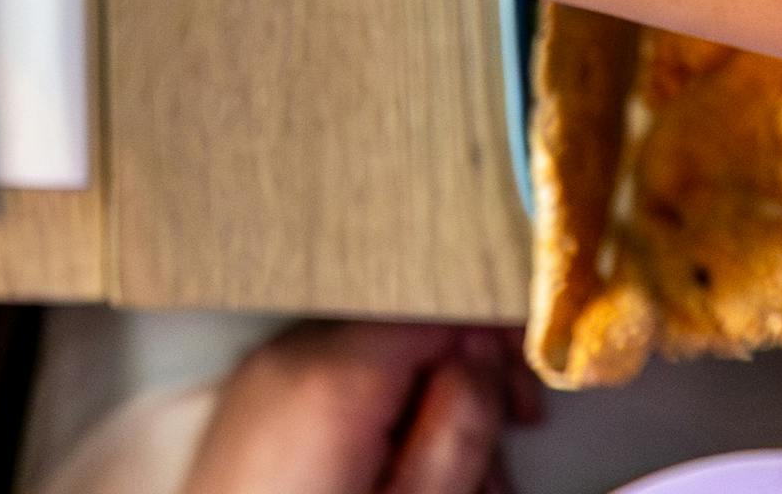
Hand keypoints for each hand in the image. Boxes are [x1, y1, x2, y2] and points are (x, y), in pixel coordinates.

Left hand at [179, 322, 532, 493]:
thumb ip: (458, 430)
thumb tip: (485, 363)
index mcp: (333, 377)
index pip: (432, 306)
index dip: (492, 338)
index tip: (529, 389)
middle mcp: (290, 356)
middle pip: (405, 334)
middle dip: (464, 384)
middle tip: (507, 445)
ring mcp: (263, 376)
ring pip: (374, 364)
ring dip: (425, 411)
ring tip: (457, 485)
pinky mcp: (252, 403)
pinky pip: (332, 385)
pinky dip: (377, 416)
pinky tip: (397, 477)